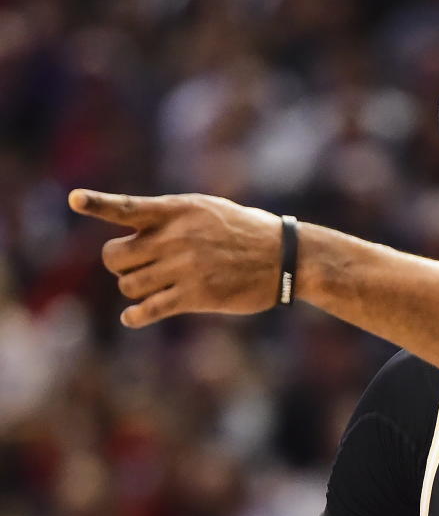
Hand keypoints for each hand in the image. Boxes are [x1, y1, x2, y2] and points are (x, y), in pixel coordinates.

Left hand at [68, 189, 282, 326]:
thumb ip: (172, 217)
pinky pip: (148, 309)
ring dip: (135, 288)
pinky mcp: (195, 296)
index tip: (75, 199)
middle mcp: (176, 238)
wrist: (285, 257)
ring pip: (128, 285)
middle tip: (138, 267)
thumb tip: (135, 232)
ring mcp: (184, 268)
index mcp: (178, 211)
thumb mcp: (210, 209)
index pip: (128, 207)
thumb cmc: (248, 231)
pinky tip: (134, 316)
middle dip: (121, 264)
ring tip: (155, 286)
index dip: (98, 203)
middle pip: (115, 256)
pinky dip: (136, 315)